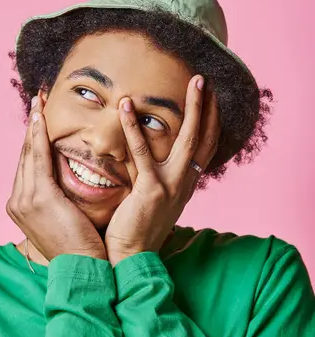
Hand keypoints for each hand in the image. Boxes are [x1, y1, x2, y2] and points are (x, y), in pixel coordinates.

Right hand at [6, 94, 106, 261]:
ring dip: (34, 124)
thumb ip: (61, 196)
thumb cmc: (82, 245)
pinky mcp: (39, 197)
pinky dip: (39, 136)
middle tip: (37, 101)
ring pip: (30, 153)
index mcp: (22, 206)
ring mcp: (24, 199)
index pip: (29, 165)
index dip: (33, 139)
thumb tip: (70, 177)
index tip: (39, 118)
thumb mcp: (66, 216)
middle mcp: (18, 200)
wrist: (84, 269)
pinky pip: (39, 158)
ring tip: (39, 102)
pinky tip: (41, 118)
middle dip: (32, 126)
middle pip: (26, 155)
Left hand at [105, 75, 220, 265]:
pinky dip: (133, 127)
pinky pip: (142, 152)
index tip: (210, 99)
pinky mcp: (151, 190)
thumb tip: (145, 154)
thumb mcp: (155, 199)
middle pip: (203, 138)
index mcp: (186, 184)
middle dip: (206, 107)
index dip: (210, 122)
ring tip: (189, 83)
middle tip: (202, 79)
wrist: (130, 256)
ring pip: (187, 140)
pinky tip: (126, 107)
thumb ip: (154, 175)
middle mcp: (185, 183)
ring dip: (191, 108)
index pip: (205, 148)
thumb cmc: (137, 227)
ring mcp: (171, 186)